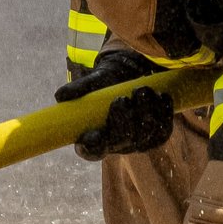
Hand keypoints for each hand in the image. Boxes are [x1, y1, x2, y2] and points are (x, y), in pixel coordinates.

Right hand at [66, 51, 181, 159]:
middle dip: (123, 121)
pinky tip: (161, 96)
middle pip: (121, 142)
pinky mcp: (158, 136)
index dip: (91, 148)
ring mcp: (140, 142)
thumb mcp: (96, 81)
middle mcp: (119, 145)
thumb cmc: (111, 81)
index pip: (92, 150)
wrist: (137, 73)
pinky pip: (163, 131)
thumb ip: (80, 89)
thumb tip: (59, 96)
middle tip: (122, 98)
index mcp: (98, 137)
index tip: (88, 136)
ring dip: (144, 112)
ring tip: (142, 89)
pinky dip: (163, 113)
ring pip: (144, 136)